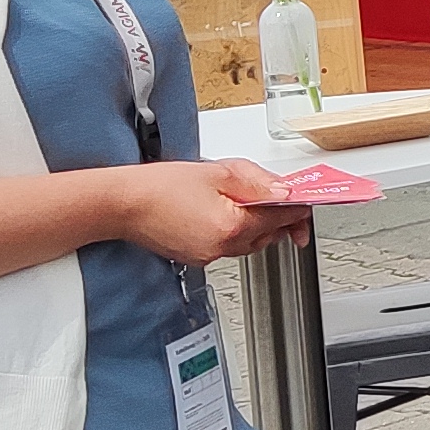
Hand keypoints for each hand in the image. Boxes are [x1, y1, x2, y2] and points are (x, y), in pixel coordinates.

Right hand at [125, 159, 311, 264]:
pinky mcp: (196, 257)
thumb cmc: (160, 186)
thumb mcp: (218, 172)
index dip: (296, 209)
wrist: (123, 203)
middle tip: (288, 205)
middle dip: (280, 220)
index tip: (306, 203)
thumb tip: (283, 191)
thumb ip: (256, 182)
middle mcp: (221, 247)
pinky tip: (229, 215)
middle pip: (266, 235)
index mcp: (231, 226)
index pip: (278, 219)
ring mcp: (208, 256)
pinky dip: (235, 233)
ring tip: (256, 205)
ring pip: (248, 244)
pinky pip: (228, 247)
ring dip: (258, 227)